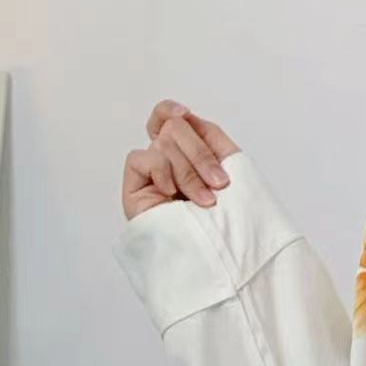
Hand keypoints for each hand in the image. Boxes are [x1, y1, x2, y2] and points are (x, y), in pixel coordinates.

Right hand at [121, 101, 241, 218]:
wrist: (220, 255)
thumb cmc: (230, 218)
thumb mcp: (231, 167)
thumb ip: (210, 136)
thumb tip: (187, 115)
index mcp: (186, 155)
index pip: (166, 119)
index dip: (170, 110)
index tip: (187, 114)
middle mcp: (165, 162)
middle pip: (173, 128)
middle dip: (200, 153)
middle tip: (220, 183)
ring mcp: (149, 176)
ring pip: (162, 143)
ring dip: (189, 171)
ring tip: (204, 201)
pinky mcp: (134, 190)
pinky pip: (142, 158)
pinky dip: (162, 171)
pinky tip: (172, 194)